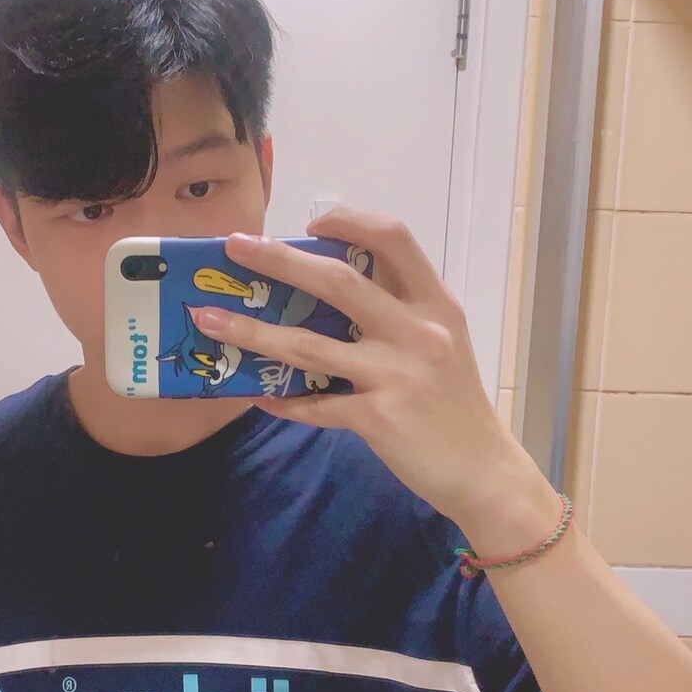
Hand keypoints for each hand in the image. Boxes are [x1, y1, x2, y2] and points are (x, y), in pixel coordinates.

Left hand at [192, 206, 531, 530]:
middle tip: (234, 247)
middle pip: (338, 280)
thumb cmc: (455, 406)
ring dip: (252, 330)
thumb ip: (400, 315)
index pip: (394, 239)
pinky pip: (315, 404)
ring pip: (308, 344)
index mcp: (435, 305)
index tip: (310, 224)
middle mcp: (417, 331)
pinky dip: (283, 401)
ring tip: (209, 320)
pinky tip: (257, 398)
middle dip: (278, 259)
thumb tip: (329, 292)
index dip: (349, 221)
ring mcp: (396, 374)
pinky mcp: (378, 417)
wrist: (483, 470)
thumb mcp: (444, 344)